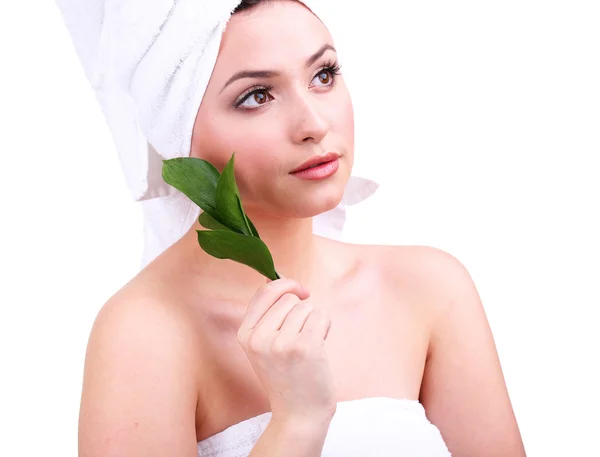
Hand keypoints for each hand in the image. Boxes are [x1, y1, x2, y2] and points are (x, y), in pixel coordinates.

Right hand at [237, 278, 335, 422]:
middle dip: (301, 310)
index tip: (300, 292)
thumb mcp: (263, 345)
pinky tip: (319, 347)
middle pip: (289, 298)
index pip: (265, 292)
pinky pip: (321, 316)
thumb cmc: (286, 374)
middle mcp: (259, 338)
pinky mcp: (304, 347)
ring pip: (306, 307)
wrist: (298, 413)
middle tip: (300, 336)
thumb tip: (276, 280)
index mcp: (245, 335)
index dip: (285, 285)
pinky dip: (325, 327)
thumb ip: (266, 315)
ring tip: (308, 345)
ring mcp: (281, 343)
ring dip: (313, 321)